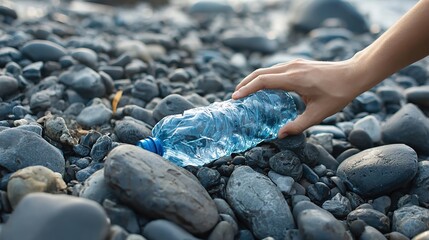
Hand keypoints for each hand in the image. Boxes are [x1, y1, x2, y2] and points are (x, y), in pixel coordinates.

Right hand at [232, 58, 364, 137]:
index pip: (263, 81)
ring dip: (254, 79)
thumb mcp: (318, 114)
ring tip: (245, 91)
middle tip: (235, 95)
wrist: (354, 74)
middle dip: (245, 83)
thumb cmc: (338, 94)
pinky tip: (264, 86)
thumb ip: (297, 126)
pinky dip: (265, 77)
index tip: (235, 97)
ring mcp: (295, 63)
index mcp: (294, 79)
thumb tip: (280, 135)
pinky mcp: (298, 64)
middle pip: (260, 72)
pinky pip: (275, 69)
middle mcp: (291, 68)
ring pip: (267, 69)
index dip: (247, 89)